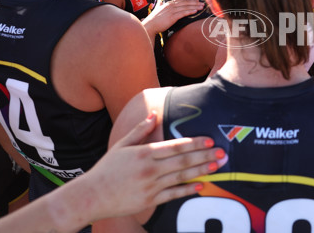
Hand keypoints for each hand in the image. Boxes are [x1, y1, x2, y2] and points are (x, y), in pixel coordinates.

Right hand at [88, 112, 226, 220]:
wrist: (91, 196)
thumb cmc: (106, 169)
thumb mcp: (122, 145)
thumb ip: (140, 129)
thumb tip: (154, 113)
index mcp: (145, 153)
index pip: (176, 146)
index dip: (195, 143)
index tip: (210, 140)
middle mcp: (150, 169)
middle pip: (183, 160)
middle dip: (205, 156)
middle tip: (222, 153)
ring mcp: (151, 186)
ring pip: (181, 177)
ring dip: (201, 171)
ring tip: (217, 166)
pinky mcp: (149, 200)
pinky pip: (173, 195)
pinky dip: (188, 190)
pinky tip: (201, 186)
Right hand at [142, 0, 204, 36]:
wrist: (150, 25)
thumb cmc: (153, 19)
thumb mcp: (157, 9)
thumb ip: (159, 5)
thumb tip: (160, 1)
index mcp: (168, 4)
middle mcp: (171, 6)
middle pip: (185, 2)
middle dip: (194, 2)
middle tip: (202, 2)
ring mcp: (172, 11)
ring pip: (186, 7)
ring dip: (195, 6)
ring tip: (201, 7)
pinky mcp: (172, 17)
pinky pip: (183, 13)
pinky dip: (190, 11)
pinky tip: (195, 11)